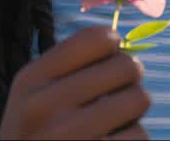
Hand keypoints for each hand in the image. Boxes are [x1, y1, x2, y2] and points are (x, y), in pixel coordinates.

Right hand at [0, 25, 150, 139]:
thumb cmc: (35, 136)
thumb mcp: (31, 98)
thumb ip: (67, 70)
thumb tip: (123, 46)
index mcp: (30, 79)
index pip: (97, 38)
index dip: (115, 47)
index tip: (110, 62)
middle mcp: (44, 105)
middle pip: (126, 66)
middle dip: (130, 80)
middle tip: (118, 95)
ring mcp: (67, 136)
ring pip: (139, 100)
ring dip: (134, 113)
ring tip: (115, 123)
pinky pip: (139, 136)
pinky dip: (133, 140)